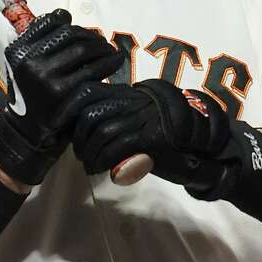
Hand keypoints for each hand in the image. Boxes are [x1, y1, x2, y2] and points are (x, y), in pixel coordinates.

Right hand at [0, 9, 122, 184]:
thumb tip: (65, 16)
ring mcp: (48, 79)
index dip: (69, 22)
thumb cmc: (28, 94)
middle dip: (92, 36)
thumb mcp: (22, 65)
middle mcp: (30, 62)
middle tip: (103, 42)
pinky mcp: (65, 95)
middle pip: (71, 35)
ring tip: (112, 52)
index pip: (50, 22)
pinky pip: (93, 73)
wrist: (25, 132)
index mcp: (19, 51)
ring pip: (84, 51)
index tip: (81, 30)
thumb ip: (38, 41)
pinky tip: (114, 65)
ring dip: (103, 48)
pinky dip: (108, 65)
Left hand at [71, 78, 229, 192]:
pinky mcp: (151, 136)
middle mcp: (133, 101)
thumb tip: (81, 130)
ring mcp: (143, 116)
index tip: (60, 128)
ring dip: (90, 152)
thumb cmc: (164, 136)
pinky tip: (102, 170)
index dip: (68, 109)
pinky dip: (104, 160)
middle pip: (89, 111)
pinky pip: (118, 145)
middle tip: (80, 153)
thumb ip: (114, 118)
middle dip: (78, 136)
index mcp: (127, 93)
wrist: (201, 145)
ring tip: (90, 165)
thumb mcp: (136, 120)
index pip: (87, 91)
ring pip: (101, 130)